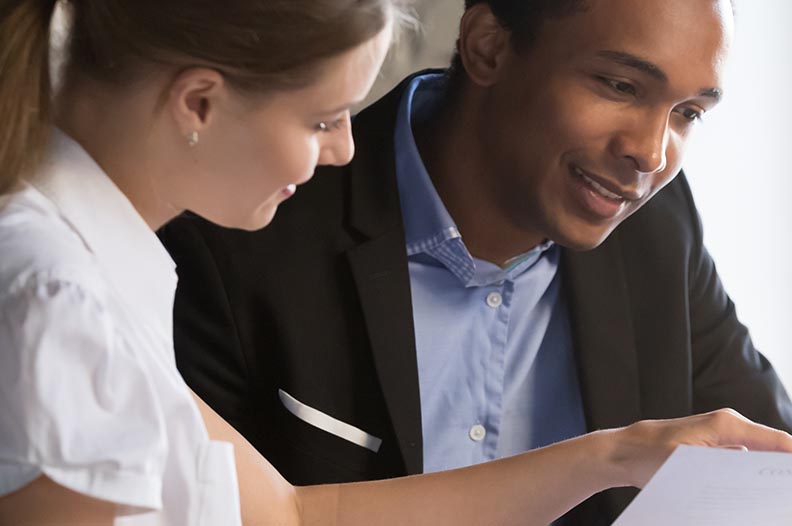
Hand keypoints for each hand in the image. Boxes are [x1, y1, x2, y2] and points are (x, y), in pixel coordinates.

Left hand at [605, 408, 791, 487]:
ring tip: (766, 500)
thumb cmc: (650, 455)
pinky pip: (740, 462)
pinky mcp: (714, 448)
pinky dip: (744, 477)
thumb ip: (727, 464)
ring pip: (757, 458)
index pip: (778, 442)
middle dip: (778, 473)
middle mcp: (728, 426)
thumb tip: (754, 468)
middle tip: (778, 500)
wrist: (624, 452)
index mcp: (727, 425)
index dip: (791, 461)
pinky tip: (741, 496)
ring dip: (761, 477)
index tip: (790, 485)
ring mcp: (722, 437)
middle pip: (771, 450)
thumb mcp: (690, 463)